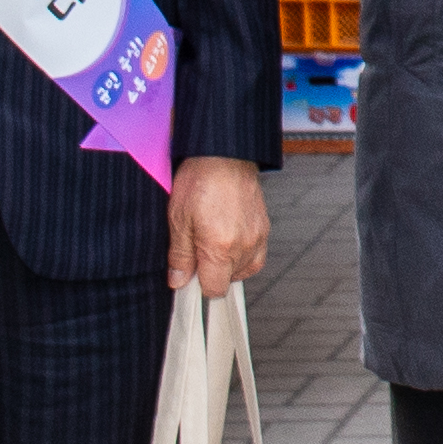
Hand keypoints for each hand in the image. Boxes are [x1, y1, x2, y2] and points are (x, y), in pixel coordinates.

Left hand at [169, 153, 268, 292]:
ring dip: (227, 264)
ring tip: (213, 241)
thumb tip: (178, 280)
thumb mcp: (178, 219)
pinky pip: (256, 256)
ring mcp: (257, 237)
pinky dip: (242, 255)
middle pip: (229, 281)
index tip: (190, 275)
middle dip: (212, 272)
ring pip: (243, 270)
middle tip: (197, 249)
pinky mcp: (264, 228)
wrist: (224, 154)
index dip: (198, 285)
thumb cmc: (201, 180)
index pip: (214, 289)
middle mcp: (243, 245)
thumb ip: (180, 256)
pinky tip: (229, 240)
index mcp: (220, 247)